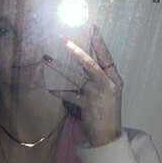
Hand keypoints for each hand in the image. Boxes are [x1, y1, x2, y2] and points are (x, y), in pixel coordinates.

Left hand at [46, 23, 122, 146]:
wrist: (108, 135)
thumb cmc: (107, 112)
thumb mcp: (109, 92)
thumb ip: (99, 78)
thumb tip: (82, 61)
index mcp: (114, 78)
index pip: (106, 56)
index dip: (98, 41)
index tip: (91, 27)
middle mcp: (107, 84)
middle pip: (89, 63)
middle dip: (75, 50)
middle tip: (62, 39)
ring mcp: (97, 94)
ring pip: (75, 77)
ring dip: (59, 67)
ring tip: (47, 59)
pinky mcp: (87, 105)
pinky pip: (68, 95)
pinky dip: (58, 91)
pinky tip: (49, 86)